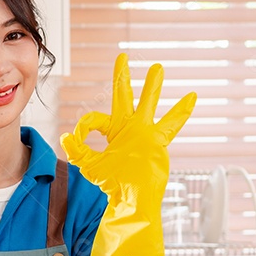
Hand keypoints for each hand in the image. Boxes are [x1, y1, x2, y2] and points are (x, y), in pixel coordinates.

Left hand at [61, 53, 196, 255]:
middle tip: (121, 56)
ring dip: (152, 86)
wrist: (132, 200)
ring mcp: (144, 133)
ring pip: (148, 103)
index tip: (76, 135)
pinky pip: (170, 124)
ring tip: (157, 67)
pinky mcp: (156, 141)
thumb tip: (64, 135)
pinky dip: (181, 111)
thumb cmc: (112, 185)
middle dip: (122, 77)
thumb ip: (77, 150)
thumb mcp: (89, 166)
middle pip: (123, 96)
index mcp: (112, 132)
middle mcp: (128, 128)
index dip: (84, 125)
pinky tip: (191, 97)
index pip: (95, 118)